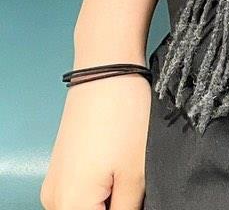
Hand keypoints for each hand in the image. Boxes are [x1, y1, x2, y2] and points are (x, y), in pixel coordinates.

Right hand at [40, 74, 150, 209]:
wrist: (108, 69)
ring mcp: (55, 182)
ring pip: (86, 206)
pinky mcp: (62, 166)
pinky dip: (100, 189)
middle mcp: (53, 200)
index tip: (138, 200)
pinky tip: (120, 168)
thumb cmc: (124, 116)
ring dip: (107, 200)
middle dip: (115, 207)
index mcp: (69, 206)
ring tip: (131, 176)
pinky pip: (80, 192)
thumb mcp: (136, 173)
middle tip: (138, 189)